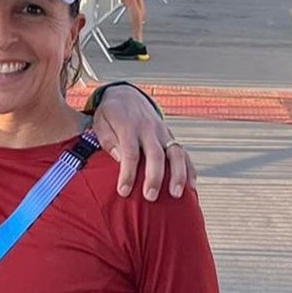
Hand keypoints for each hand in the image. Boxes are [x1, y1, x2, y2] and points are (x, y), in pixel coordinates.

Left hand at [92, 85, 196, 200]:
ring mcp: (163, 133)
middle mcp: (149, 129)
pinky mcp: (171, 137)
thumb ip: (108, 140)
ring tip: (176, 194)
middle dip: (154, 177)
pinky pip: (184, 153)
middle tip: (150, 197)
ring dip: (178, 174)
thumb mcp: (100, 123)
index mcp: (129, 126)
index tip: (123, 192)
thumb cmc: (110, 115)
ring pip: (176, 153)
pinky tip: (191, 186)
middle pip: (156, 155)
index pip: (130, 152)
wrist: (127, 96)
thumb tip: (119, 158)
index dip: (128, 173)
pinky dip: (189, 169)